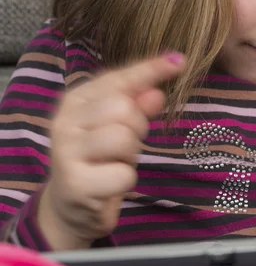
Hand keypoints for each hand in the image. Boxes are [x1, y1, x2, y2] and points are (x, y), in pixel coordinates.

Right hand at [38, 53, 184, 250]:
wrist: (70, 205)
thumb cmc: (100, 159)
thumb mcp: (120, 128)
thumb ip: (137, 107)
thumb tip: (158, 92)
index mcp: (76, 101)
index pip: (118, 78)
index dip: (150, 69)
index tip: (180, 60)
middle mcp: (65, 121)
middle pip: (123, 108)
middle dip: (137, 127)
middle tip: (125, 145)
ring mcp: (66, 153)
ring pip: (123, 138)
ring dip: (130, 155)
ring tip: (115, 162)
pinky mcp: (76, 183)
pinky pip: (123, 174)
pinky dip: (126, 180)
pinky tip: (110, 184)